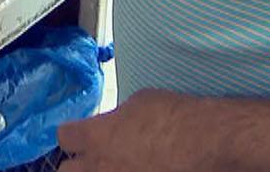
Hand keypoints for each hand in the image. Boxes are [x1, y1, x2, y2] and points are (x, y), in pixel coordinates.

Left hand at [58, 90, 217, 171]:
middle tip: (97, 158)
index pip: (64, 138)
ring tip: (119, 167)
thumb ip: (117, 118)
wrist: (205, 144)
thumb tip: (116, 124)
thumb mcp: (139, 104)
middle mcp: (99, 167)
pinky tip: (145, 170)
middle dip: (79, 164)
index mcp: (95, 137)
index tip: (84, 134)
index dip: (74, 135)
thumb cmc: (175, 118)